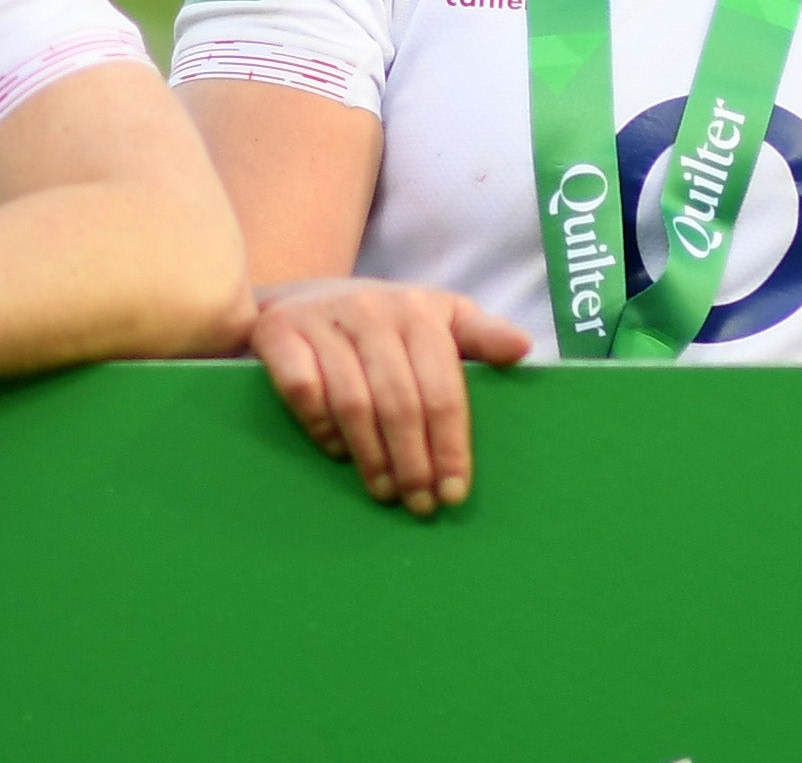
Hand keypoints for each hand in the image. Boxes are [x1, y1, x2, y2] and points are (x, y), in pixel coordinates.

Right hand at [250, 277, 531, 514]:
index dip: (451, 445)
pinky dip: (322, 428)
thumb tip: (523, 350)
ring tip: (387, 492)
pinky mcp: (278, 333)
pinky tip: (336, 452)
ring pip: (354, 402)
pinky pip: (304, 392)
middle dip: (415, 463)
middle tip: (420, 505)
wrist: (300, 297)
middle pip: (401, 402)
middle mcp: (372, 309)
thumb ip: (479, 336)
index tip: (454, 493)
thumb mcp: (436, 318)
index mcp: (418, 309)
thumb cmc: (382, 322)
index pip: (443, 388)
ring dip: (373, 457)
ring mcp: (322, 319)